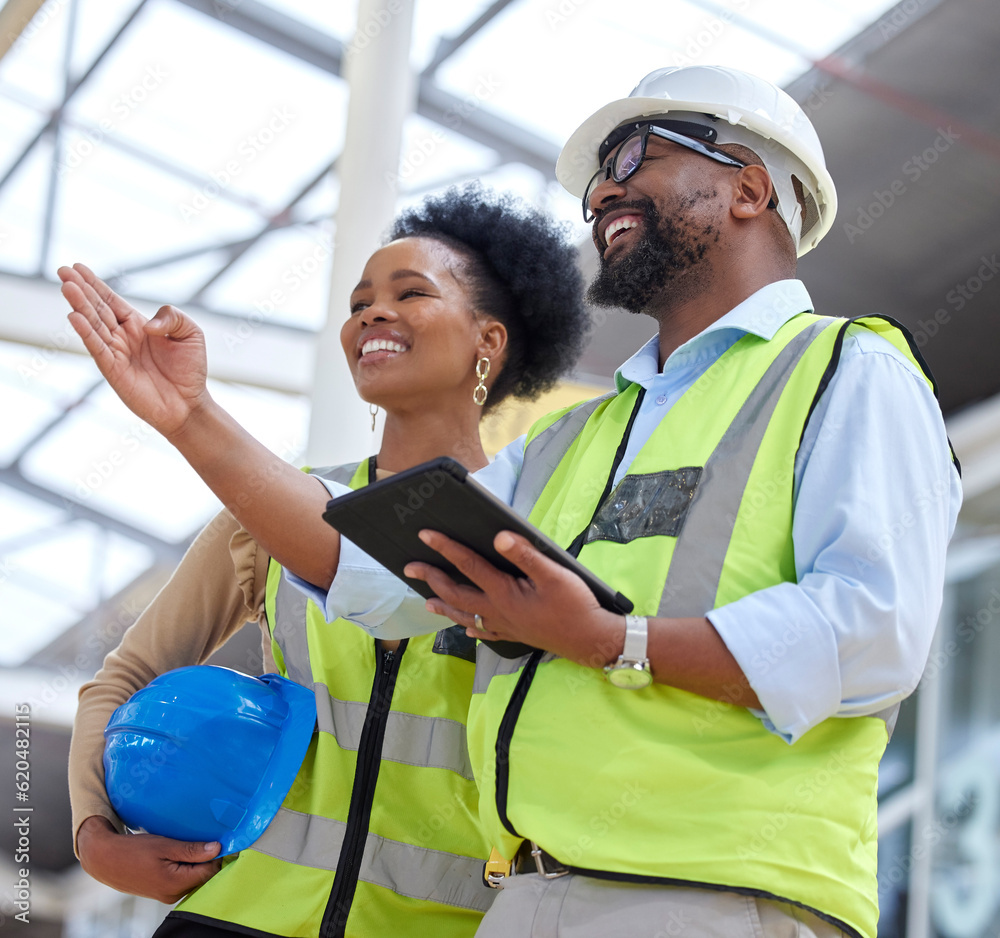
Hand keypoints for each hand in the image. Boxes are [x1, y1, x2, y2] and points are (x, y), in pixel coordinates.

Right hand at [59, 263, 209, 439]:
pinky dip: (86, 333)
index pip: (111, 300)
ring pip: (94, 325)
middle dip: (81, 290)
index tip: (77, 267)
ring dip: (80, 306)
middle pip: (98, 309)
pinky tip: (74, 317)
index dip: (95, 284)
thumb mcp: (190, 333)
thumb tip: (146, 324)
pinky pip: (97, 349)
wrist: (189, 404)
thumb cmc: (190, 369)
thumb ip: (172, 317)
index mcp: (137, 325)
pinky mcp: (114, 371)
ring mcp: (116, 353)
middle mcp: (123, 337)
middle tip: (63, 271)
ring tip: (67, 287)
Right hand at [77, 815, 221, 903]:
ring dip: (196, 863)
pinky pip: (183, 880)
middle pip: (203, 877)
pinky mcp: (162, 892)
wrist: (104, 860)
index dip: (218, 855)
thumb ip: (192, 850)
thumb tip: (217, 849)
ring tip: (191, 845)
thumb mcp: (164, 845)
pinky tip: (180, 854)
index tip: (221, 839)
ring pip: (193, 878)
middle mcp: (173, 894)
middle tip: (206, 838)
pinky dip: (186, 867)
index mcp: (175, 884)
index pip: (210, 872)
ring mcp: (167, 895)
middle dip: (208, 859)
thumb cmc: (133, 851)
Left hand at [404, 530, 623, 666]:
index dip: (445, 548)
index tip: (425, 535)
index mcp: (504, 592)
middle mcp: (497, 610)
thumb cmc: (575, 606)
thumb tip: (499, 538)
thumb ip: (525, 555)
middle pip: (456, 593)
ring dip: (444, 606)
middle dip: (432, 579)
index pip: (468, 565)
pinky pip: (484, 631)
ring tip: (427, 601)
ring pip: (465, 615)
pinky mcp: (514, 634)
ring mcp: (504, 625)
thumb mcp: (554, 574)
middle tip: (410, 568)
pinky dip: (471, 628)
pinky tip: (466, 629)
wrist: (590, 641)